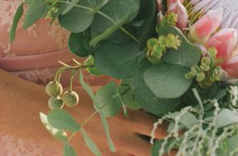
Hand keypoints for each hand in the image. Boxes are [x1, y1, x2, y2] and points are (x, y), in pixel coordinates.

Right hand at [53, 97, 177, 155]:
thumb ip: (126, 94)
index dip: (174, 131)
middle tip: (182, 149)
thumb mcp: (105, 91)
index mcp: (126, 118)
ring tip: (164, 153)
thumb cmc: (80, 98)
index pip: (159, 128)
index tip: (185, 130)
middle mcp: (123, 140)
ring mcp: (112, 155)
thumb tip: (143, 88)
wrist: (52, 117)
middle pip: (155, 152)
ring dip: (151, 155)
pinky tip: (134, 154)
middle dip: (171, 152)